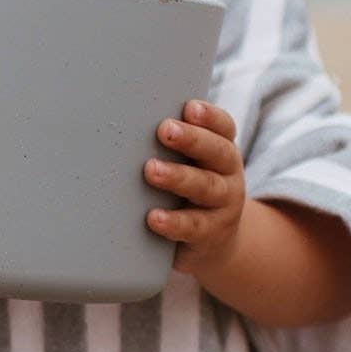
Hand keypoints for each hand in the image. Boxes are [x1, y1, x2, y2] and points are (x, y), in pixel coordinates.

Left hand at [143, 100, 244, 274]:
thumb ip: (171, 144)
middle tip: (165, 130)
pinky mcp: (210, 234)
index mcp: (221, 150)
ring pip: (206, 187)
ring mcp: (223, 205)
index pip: (223, 127)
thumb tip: (123, 117)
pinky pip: (193, 227)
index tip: (189, 108)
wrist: (215, 243)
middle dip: (192, 140)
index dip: (209, 117)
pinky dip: (174, 222)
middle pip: (217, 152)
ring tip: (151, 170)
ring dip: (178, 177)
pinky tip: (154, 218)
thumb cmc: (190, 189)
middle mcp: (227, 174)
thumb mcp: (190, 164)